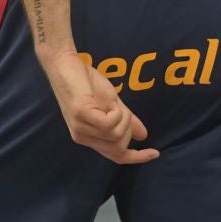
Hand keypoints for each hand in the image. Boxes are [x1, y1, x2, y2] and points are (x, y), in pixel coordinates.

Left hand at [43, 56, 160, 165]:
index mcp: (88, 137)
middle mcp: (82, 137)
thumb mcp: (112, 104)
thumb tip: (143, 135)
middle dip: (129, 129)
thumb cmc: (86, 82)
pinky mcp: (81, 115)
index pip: (114, 156)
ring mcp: (80, 127)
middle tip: (122, 110)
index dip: (136, 157)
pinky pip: (109, 124)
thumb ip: (126, 120)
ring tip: (114, 103)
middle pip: (119, 148)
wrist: (65, 63)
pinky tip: (111, 104)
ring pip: (116, 136)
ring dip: (123, 117)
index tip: (155, 154)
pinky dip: (117, 113)